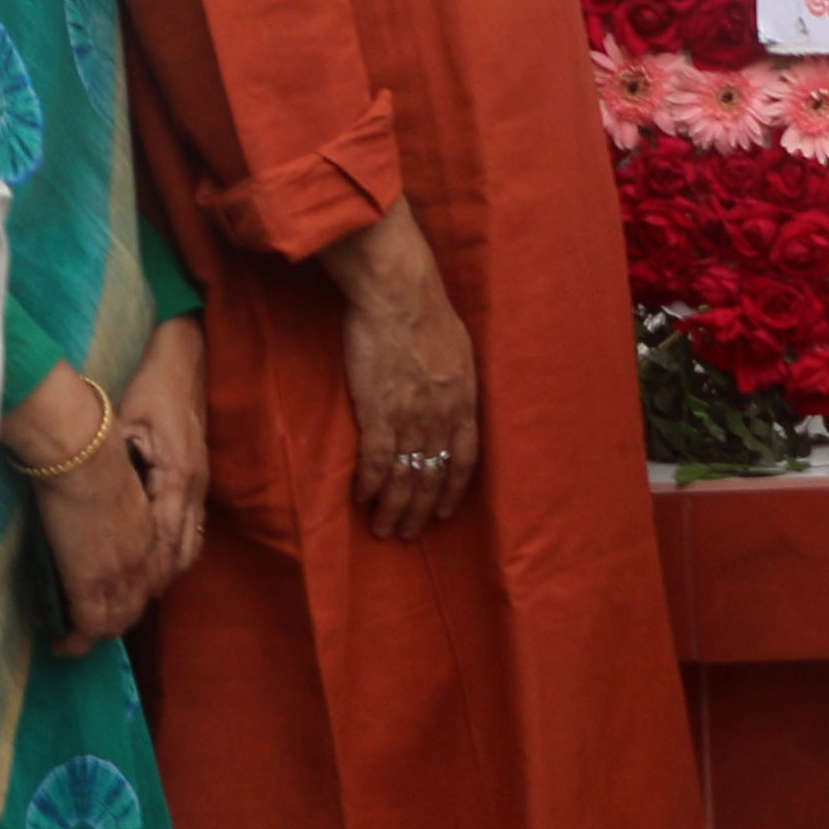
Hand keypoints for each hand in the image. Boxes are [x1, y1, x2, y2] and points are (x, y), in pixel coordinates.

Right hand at [21, 375, 161, 656]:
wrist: (82, 448)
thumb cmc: (98, 448)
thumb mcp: (124, 472)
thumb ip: (123, 495)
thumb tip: (108, 500)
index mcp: (158, 527)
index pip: (162, 570)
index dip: (142, 586)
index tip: (121, 590)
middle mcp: (147, 554)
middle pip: (141, 600)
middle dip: (121, 615)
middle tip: (97, 620)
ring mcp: (122, 570)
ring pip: (118, 618)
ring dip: (100, 630)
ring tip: (78, 637)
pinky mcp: (92, 580)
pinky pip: (89, 625)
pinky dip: (77, 641)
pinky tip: (62, 644)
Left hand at [114, 314, 209, 608]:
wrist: (185, 362)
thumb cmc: (151, 388)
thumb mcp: (122, 420)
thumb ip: (112, 459)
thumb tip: (82, 490)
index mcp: (175, 479)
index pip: (154, 548)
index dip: (126, 585)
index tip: (95, 615)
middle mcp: (192, 492)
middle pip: (171, 562)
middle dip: (137, 597)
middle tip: (97, 627)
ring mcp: (198, 490)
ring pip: (182, 555)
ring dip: (155, 583)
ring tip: (123, 610)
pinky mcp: (196, 485)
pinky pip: (189, 538)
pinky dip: (171, 563)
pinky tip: (154, 573)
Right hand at [329, 206, 479, 541]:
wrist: (400, 295)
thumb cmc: (429, 312)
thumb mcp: (460, 349)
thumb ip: (456, 381)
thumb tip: (451, 395)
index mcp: (464, 401)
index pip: (465, 460)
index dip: (453, 490)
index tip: (444, 510)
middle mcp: (442, 417)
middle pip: (434, 477)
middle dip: (421, 511)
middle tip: (408, 533)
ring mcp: (411, 418)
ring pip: (406, 478)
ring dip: (394, 508)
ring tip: (384, 529)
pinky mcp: (379, 412)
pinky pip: (377, 461)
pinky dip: (371, 484)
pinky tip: (363, 498)